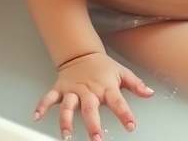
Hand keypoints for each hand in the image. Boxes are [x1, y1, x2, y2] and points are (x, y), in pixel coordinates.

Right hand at [32, 52, 154, 139]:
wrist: (82, 54)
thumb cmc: (103, 67)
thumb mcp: (122, 73)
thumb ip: (136, 85)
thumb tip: (150, 93)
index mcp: (106, 87)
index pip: (118, 102)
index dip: (125, 114)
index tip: (131, 126)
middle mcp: (89, 91)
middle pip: (91, 109)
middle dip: (93, 125)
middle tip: (97, 139)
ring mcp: (72, 90)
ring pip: (68, 107)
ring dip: (66, 121)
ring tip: (67, 134)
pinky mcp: (59, 89)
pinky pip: (48, 98)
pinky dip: (42, 106)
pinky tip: (36, 117)